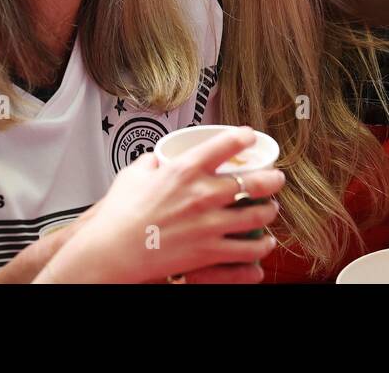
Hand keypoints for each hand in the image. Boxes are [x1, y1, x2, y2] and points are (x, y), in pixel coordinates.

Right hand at [35, 127, 283, 283]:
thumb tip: (157, 158)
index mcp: (185, 169)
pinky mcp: (209, 250)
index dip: (244, 136)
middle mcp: (203, 193)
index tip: (250, 136)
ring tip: (271, 209)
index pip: (226, 144)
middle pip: (254, 181)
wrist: (112, 251)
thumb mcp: (133, 175)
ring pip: (257, 215)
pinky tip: (264, 242)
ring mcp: (209, 223)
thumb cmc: (119, 215)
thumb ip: (151, 162)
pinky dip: (260, 246)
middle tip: (276, 178)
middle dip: (272, 179)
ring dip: (269, 211)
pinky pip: (246, 248)